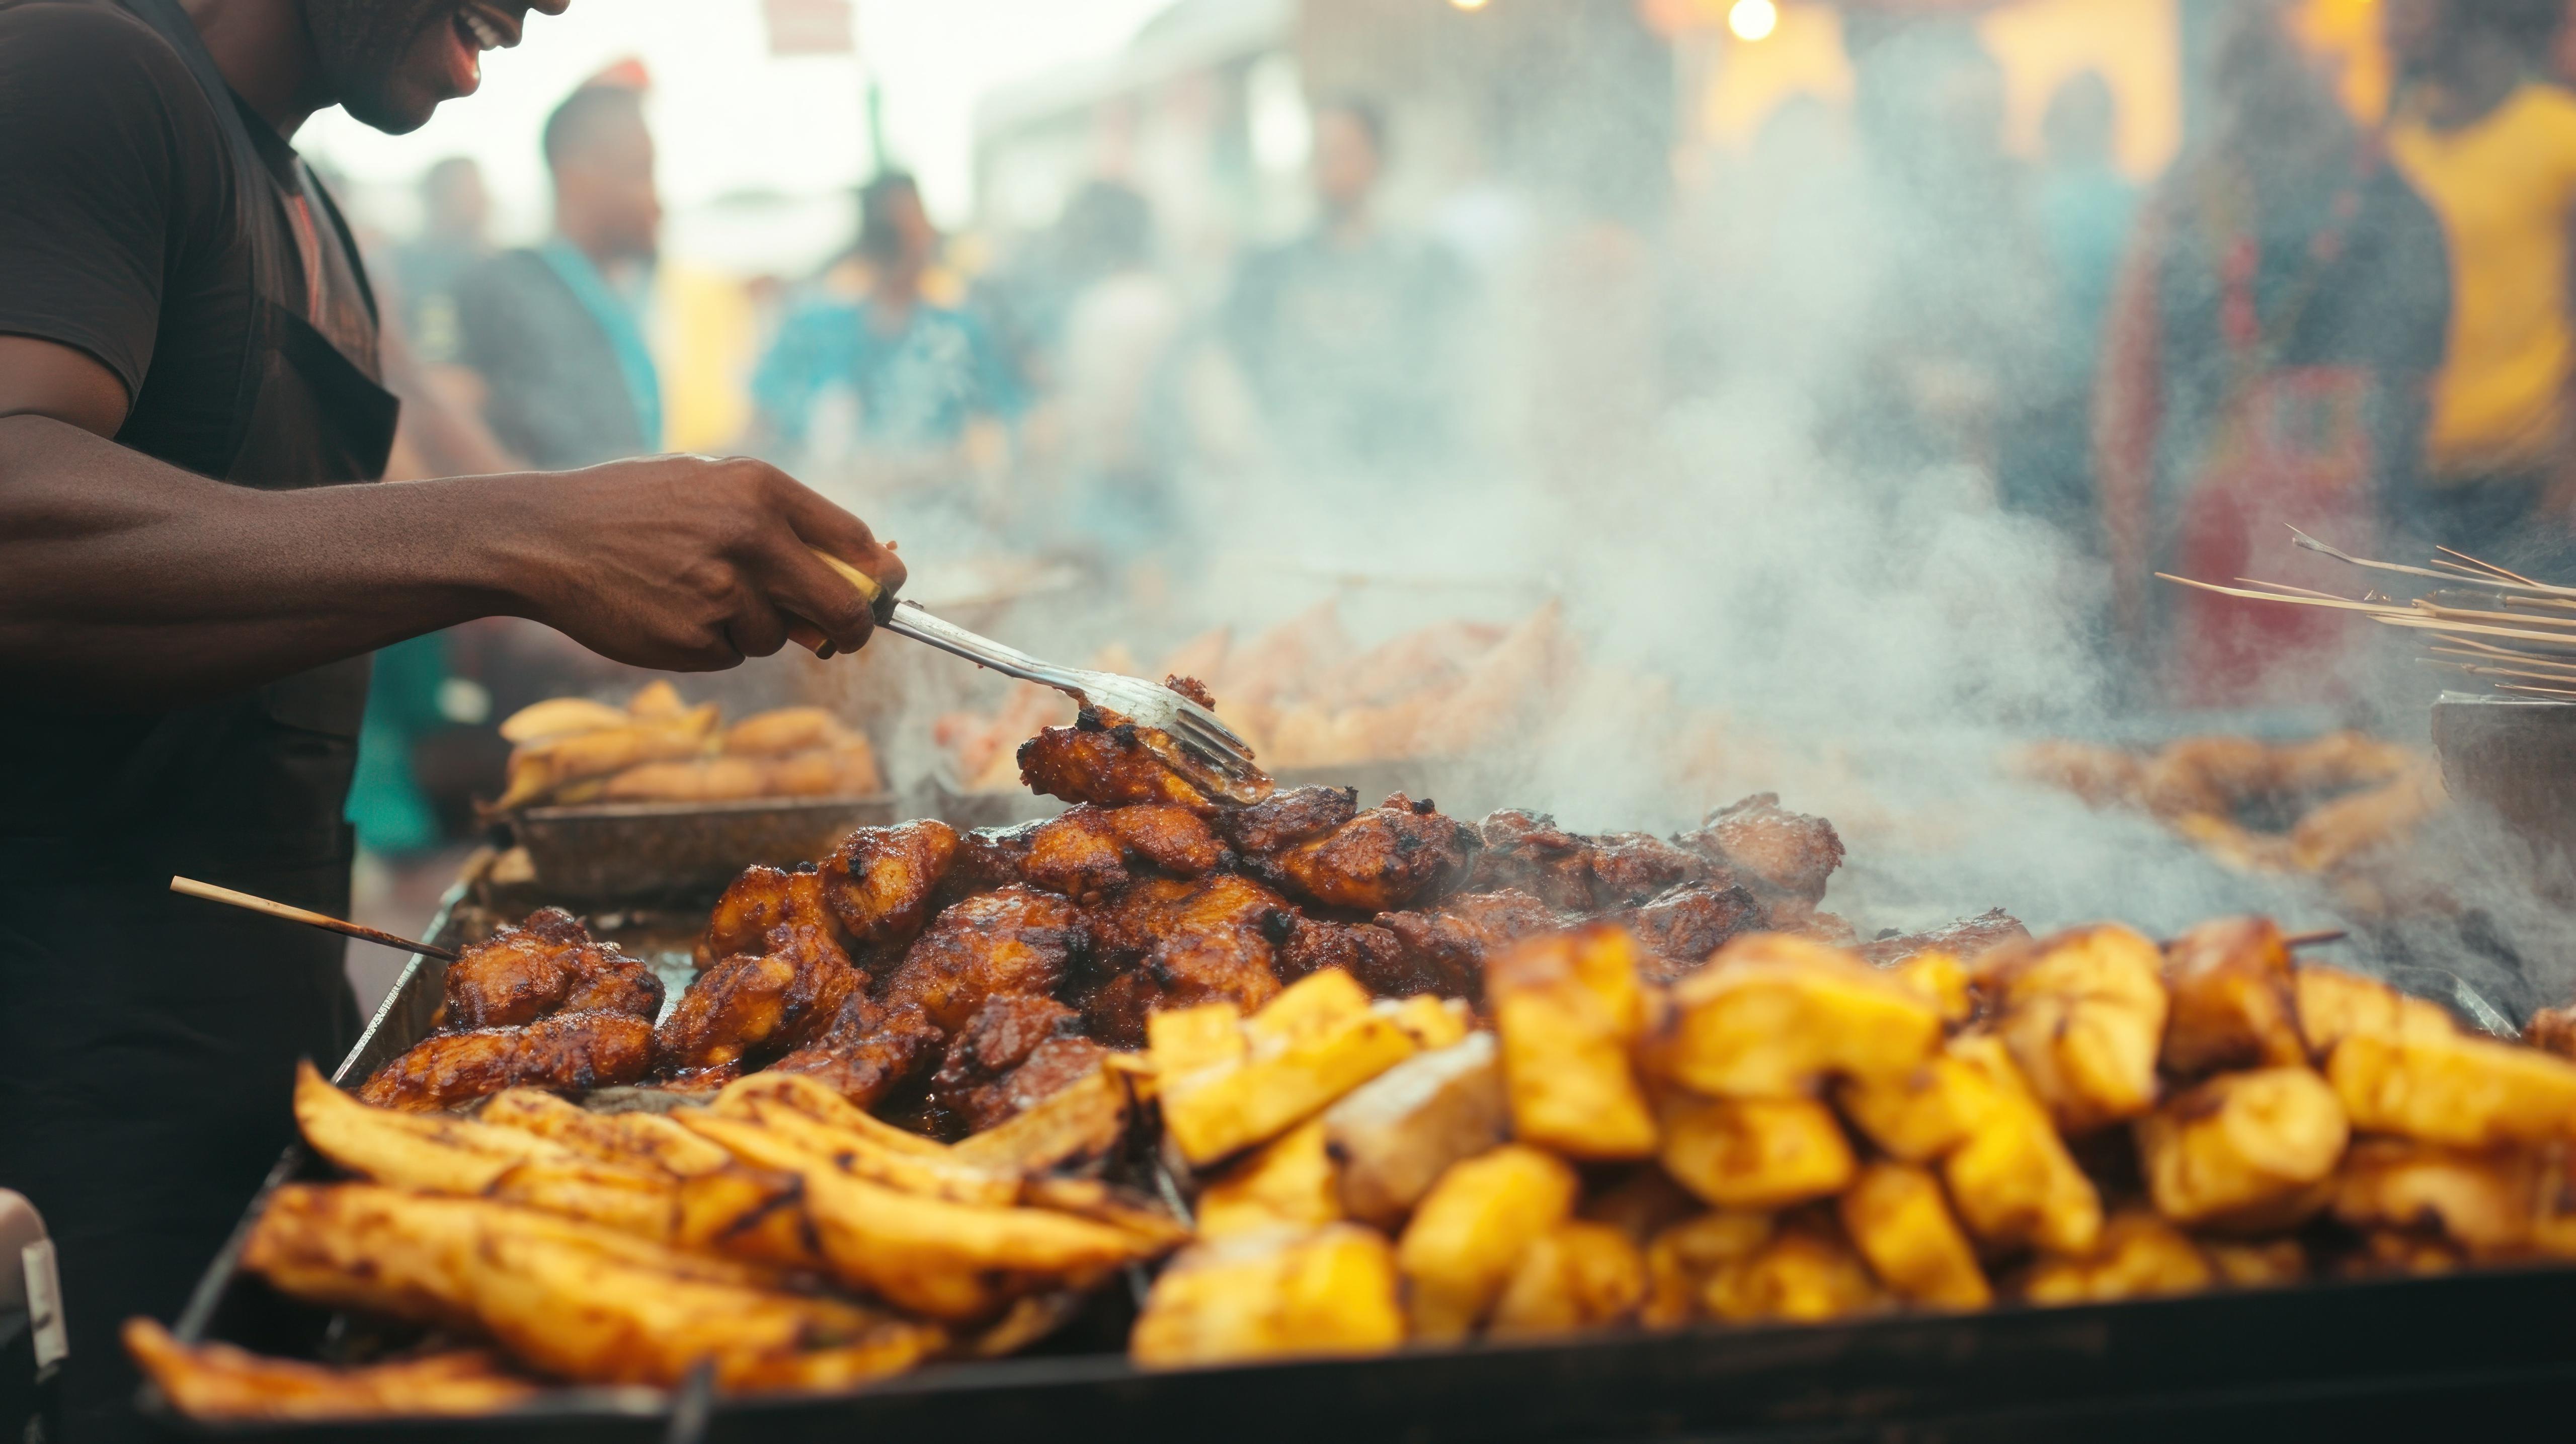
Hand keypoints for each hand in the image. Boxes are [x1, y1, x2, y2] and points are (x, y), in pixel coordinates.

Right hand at [494, 454, 905, 671]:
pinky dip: (715, 644)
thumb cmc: (633, 509)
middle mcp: (752, 537)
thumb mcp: (710, 486)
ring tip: (695, 592)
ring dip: (755, 628)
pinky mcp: (696, 637)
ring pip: (780, 636)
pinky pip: (734, 654)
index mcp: (762, 490)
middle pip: (844, 606)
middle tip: (841, 638)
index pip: (857, 543)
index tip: (886, 595)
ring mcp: (724, 591)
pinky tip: (671, 611)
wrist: (546, 538)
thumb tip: (854, 572)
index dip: (880, 579)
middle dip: (852, 629)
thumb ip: (779, 522)